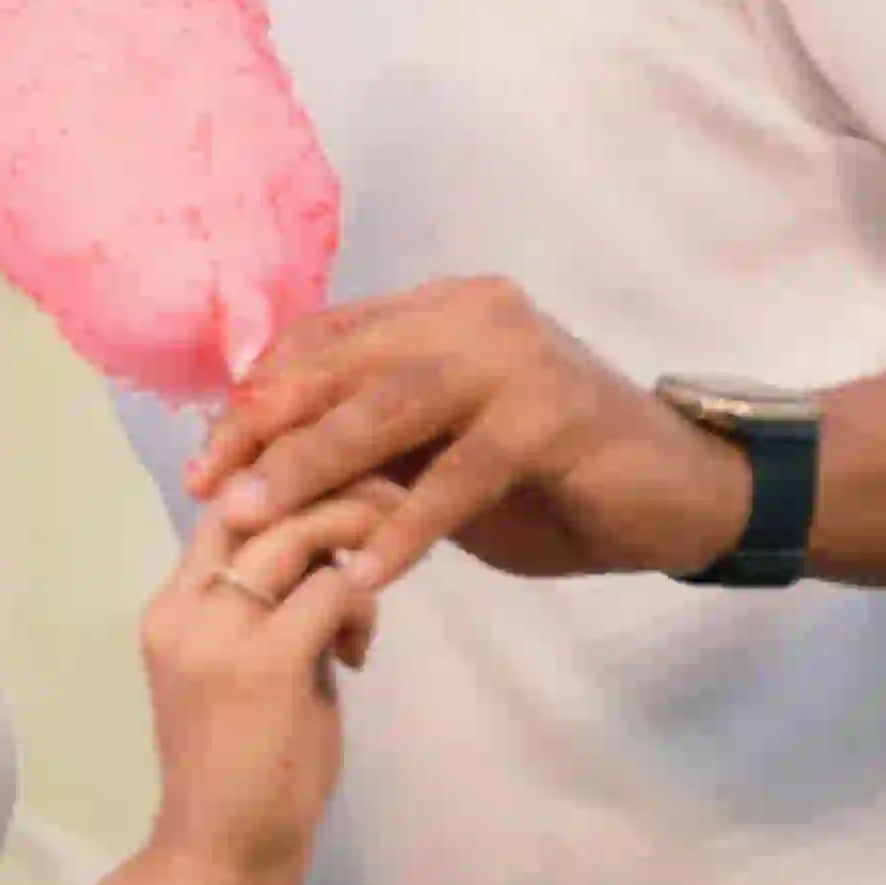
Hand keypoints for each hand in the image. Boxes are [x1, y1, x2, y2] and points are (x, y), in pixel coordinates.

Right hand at [134, 485, 400, 884]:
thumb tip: (329, 556)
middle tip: (390, 511)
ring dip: (357, 542)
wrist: (219, 860)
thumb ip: (273, 609)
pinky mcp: (266, 663)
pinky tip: (357, 653)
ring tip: (377, 582)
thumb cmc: (241, 775)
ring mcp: (219, 632)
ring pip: (299, 531)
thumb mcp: (246, 671)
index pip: (226, 504)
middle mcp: (185, 606)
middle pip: (261, 497)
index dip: (289, 482)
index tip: (345, 499)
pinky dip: (363, 604)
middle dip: (335, 489)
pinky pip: (333, 587)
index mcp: (171, 606)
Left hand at [190, 280, 753, 591]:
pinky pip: (459, 472)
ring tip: (255, 523)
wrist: (684, 492)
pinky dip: (406, 526)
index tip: (201, 458)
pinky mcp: (552, 412)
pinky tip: (365, 573)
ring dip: (311, 467)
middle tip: (207, 491)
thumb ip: (378, 443)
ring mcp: (515, 357)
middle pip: (341, 366)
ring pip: (386, 407)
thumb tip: (268, 467)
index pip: (325, 342)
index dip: (257, 397)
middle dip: (264, 431)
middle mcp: (472, 315)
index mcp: (440, 311)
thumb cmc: (557, 479)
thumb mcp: (446, 454)